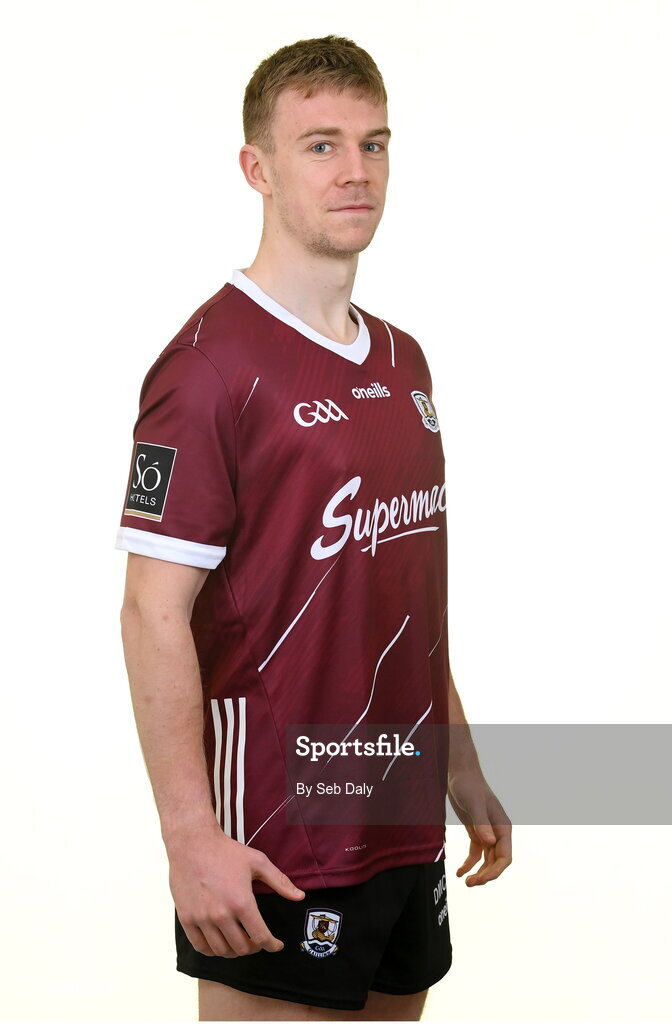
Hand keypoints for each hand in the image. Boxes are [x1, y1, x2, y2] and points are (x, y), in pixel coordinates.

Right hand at [166, 822, 304, 956]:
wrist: (192, 843)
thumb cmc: (226, 852)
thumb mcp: (258, 862)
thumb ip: (280, 881)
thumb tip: (300, 896)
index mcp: (241, 902)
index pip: (260, 937)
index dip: (272, 945)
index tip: (276, 945)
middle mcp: (221, 915)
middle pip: (241, 948)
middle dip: (253, 948)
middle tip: (257, 941)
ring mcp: (202, 919)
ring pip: (221, 950)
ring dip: (234, 951)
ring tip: (240, 941)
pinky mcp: (186, 919)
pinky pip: (200, 947)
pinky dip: (212, 951)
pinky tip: (219, 943)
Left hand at [447, 769, 511, 885]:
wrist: (460, 774)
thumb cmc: (469, 785)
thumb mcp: (474, 804)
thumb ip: (481, 823)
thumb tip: (490, 843)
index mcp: (503, 827)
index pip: (505, 857)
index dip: (495, 871)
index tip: (481, 879)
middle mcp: (498, 833)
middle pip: (496, 862)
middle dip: (486, 875)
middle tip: (470, 884)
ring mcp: (487, 833)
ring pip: (487, 860)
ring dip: (479, 872)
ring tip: (466, 882)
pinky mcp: (476, 831)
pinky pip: (476, 853)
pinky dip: (469, 864)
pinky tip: (460, 872)